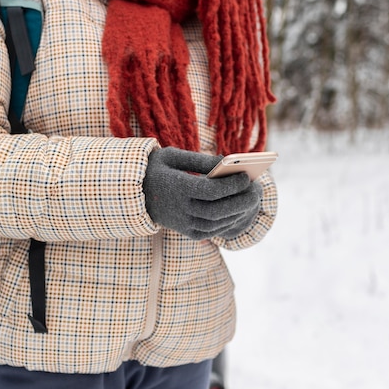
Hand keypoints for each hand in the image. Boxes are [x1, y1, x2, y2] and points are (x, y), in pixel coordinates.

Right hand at [143, 147, 261, 239]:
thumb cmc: (156, 168)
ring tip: (250, 200)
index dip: (231, 185)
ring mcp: (181, 223)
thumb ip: (201, 160)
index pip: (210, 191)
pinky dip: (227, 223)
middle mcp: (178, 209)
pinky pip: (211, 231)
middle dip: (240, 201)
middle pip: (216, 210)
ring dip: (237, 213)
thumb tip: (228, 163)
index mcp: (175, 188)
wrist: (133, 193)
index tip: (246, 176)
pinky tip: (236, 211)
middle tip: (255, 191)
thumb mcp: (173, 156)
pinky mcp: (186, 232)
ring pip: (216, 224)